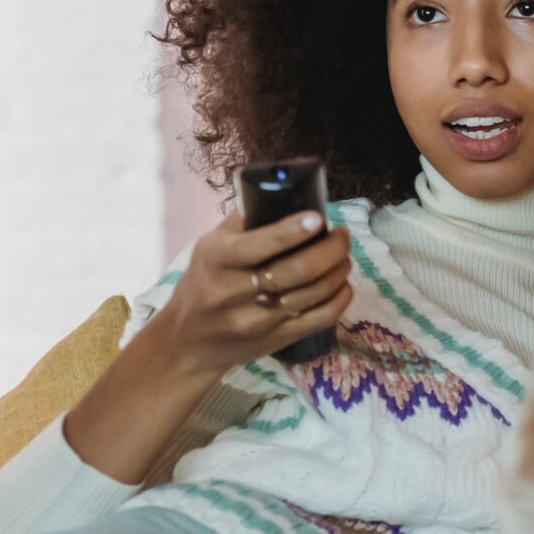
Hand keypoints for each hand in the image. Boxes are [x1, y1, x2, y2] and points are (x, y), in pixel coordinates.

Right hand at [62, 209, 353, 484]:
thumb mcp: (210, 246)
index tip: (318, 218)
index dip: (293, 231)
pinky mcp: (277, 340)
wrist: (189, 339)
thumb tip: (289, 193)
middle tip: (342, 236)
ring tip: (343, 256)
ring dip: (337, 270)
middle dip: (329, 249)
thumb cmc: (205, 281)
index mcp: (218, 260)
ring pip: (313, 294)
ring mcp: (258, 321)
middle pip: (296, 271)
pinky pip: (320, 319)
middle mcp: (235, 292)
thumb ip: (246, 222)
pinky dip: (340, 298)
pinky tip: (342, 283)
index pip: (260, 245)